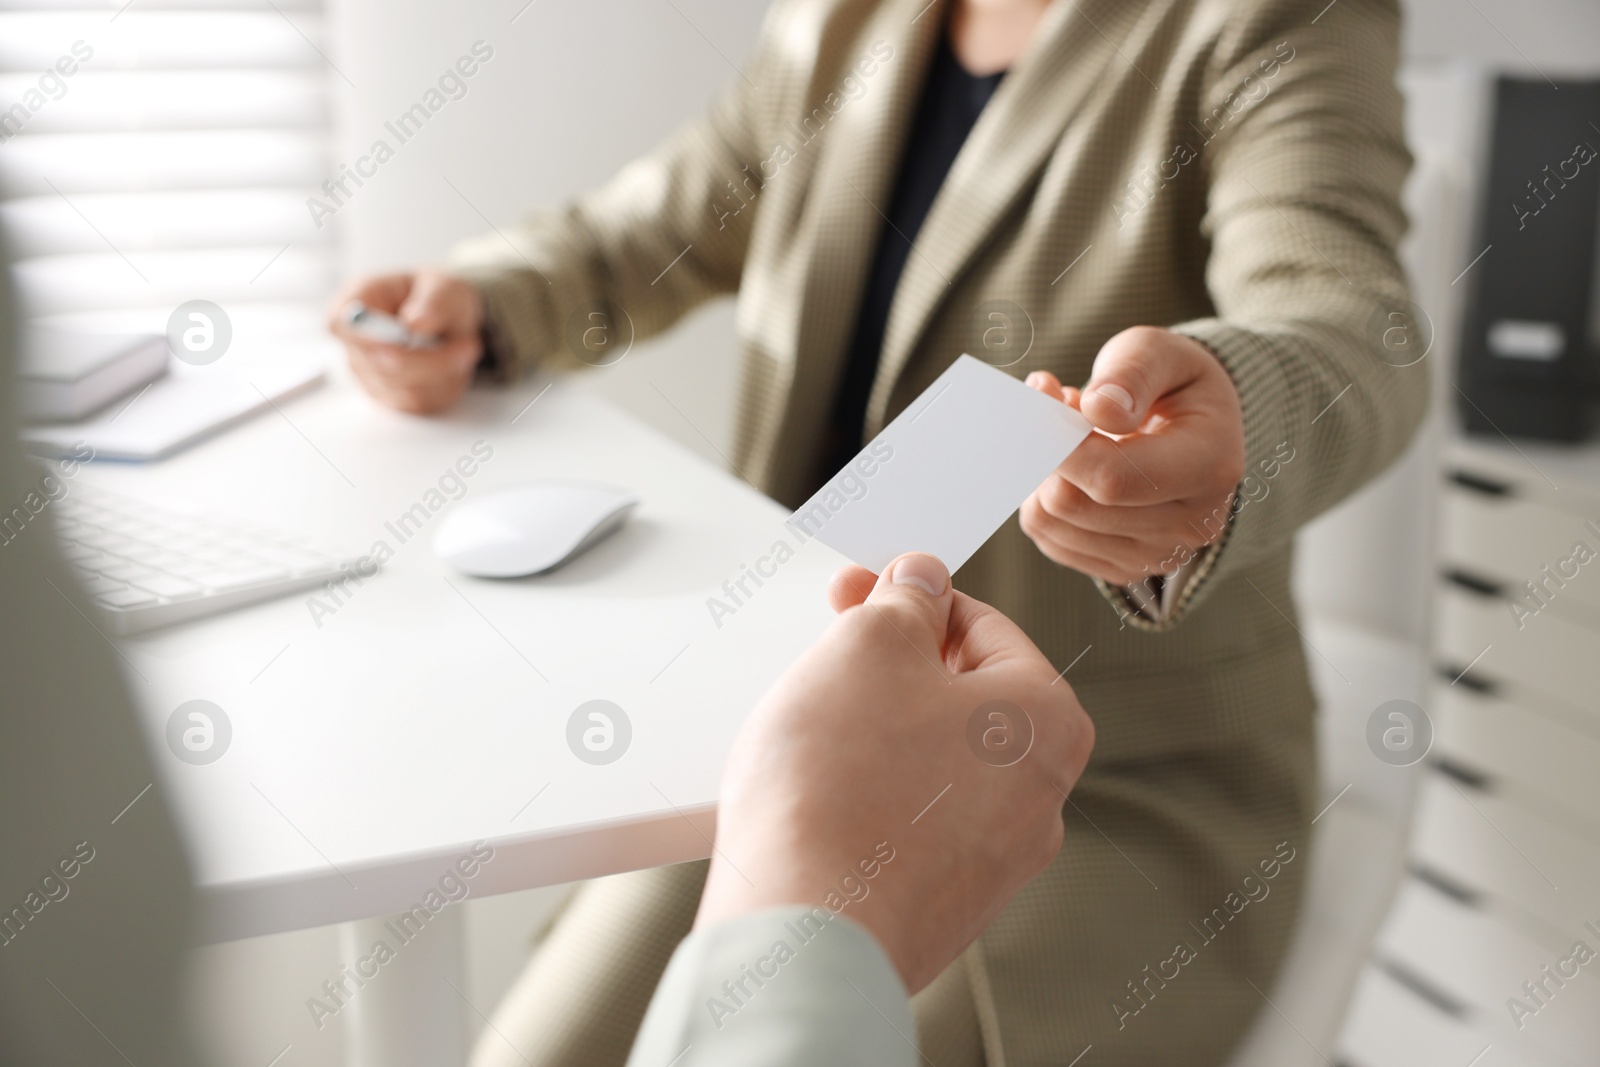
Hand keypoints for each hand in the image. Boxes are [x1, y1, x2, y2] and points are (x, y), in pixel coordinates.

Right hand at [327, 269, 484, 413]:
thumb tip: (414, 323)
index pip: (340, 324)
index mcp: (359, 300)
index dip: (368, 336)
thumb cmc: (441, 297)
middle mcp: (355, 340)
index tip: (407, 334)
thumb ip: (434, 303)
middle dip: (432, 360)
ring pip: (405, 391)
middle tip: (468, 344)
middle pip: (381, 365)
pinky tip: (451, 367)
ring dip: (444, 375)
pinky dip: (445, 388)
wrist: (451, 319)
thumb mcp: (447, 289)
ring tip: (461, 349)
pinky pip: (419, 404)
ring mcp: (367, 372)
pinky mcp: (388, 396)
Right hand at [697, 553, 1094, 992]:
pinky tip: (818, 794)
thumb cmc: (841, 788)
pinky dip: (868, 796)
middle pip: (961, 696)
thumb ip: (904, 599)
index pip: (982, 626)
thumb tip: (922, 582)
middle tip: (827, 651)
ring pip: (932, 760)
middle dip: (890, 666)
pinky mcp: (945, 905)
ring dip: (875, 731)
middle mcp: (1041, 796)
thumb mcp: (869, 646)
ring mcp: (995, 861)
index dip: (909, 598)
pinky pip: (909, 822)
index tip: (860, 592)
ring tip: (811, 730)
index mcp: (1048, 720)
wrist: (805, 931)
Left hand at [1019, 326, 1244, 584]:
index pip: (1112, 478)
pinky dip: (1044, 498)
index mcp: (1211, 468)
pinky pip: (1049, 539)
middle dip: (1047, 449)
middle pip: (1073, 504)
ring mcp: (1158, 555)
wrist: (1198, 428)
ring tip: (1073, 435)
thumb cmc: (1175, 383)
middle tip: (1059, 403)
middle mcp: (1192, 525)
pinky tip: (1073, 468)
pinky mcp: (1124, 569)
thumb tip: (1100, 410)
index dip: (1060, 444)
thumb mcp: (1162, 352)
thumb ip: (1132, 371)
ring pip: (1052, 524)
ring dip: (1043, 472)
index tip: (1043, 395)